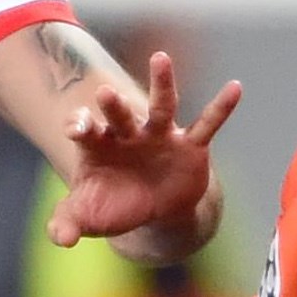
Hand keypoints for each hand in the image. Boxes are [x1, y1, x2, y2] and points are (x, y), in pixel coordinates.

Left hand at [47, 49, 242, 246]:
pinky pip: (207, 124)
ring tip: (160, 58)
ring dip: (162, 82)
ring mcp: (160, 137)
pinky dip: (222, 107)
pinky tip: (236, 87)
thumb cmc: (113, 206)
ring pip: (162, 105)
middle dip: (113, 106)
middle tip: (106, 94)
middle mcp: (128, 134)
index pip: (85, 129)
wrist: (152, 211)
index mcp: (99, 145)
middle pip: (119, 115)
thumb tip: (60, 238)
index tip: (76, 128)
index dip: (79, 126)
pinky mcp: (189, 146)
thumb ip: (67, 225)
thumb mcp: (86, 218)